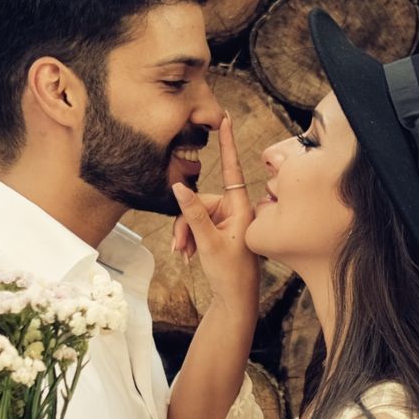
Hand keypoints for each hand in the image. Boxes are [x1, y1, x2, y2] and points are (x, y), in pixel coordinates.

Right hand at [171, 112, 260, 316]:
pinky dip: (187, 238)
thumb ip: (193, 213)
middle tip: (181, 248)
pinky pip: (195, 224)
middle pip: (198, 201)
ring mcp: (225, 219)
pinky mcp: (218, 229)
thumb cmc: (230, 273)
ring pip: (192, 214)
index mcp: (240, 207)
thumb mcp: (208, 242)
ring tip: (184, 254)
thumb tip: (178, 186)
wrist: (235, 300)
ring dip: (184, 234)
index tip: (225, 118)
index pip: (232, 168)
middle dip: (185, 223)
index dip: (227, 143)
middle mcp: (234, 209)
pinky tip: (186, 255)